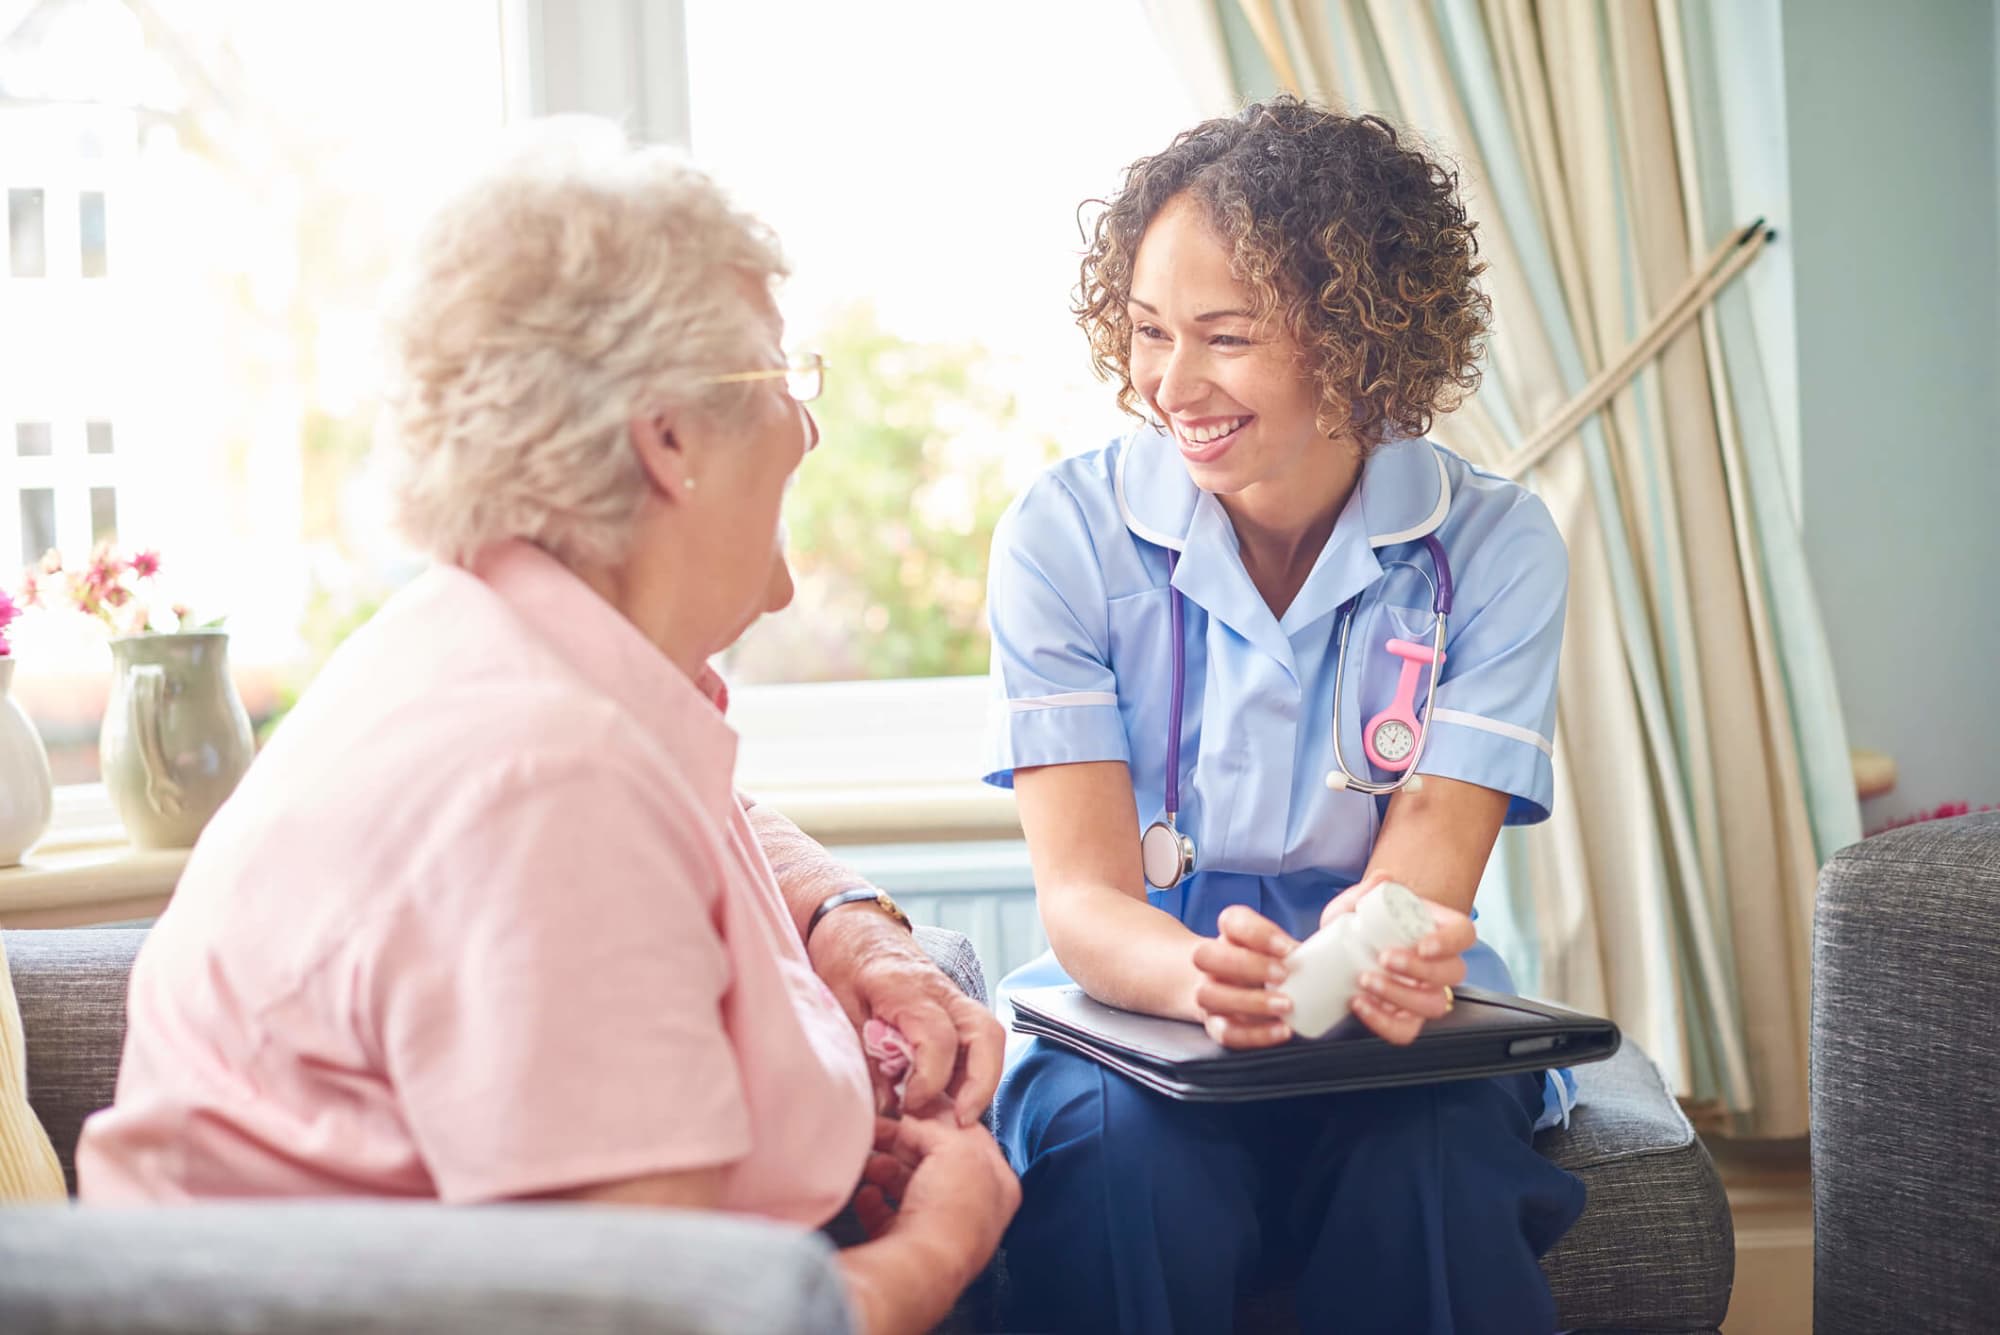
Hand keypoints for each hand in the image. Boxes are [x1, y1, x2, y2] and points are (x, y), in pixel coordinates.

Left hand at [809, 909, 1004, 1125]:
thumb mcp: (840, 1006)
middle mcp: (941, 990)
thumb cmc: (844, 959)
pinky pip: (976, 1038)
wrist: (854, 924)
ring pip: (988, 1036)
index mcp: (908, 988)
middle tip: (962, 1121)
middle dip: (982, 1083)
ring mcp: (952, 996)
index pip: (939, 1038)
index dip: (930, 1080)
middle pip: (986, 1033)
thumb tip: (885, 1106)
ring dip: (981, 1079)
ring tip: (956, 1115)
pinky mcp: (953, 1006)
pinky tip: (947, 1094)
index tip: (909, 1106)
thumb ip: (864, 1055)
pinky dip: (971, 1069)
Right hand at [851, 1115, 1019, 1276]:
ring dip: (885, 1169)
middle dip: (906, 1144)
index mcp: (999, 1185)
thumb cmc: (950, 1211)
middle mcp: (973, 1210)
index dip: (941, 1119)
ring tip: (870, 1161)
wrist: (919, 1265)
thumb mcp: (954, 1148)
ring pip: (909, 1187)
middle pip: (935, 1162)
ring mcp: (939, 1229)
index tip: (916, 1107)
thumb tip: (912, 1122)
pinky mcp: (906, 1246)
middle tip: (882, 1128)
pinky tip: (866, 1193)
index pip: (971, 1139)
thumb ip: (936, 1127)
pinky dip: (873, 1201)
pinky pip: (886, 1216)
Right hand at [1189, 904, 1299, 1049]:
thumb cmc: (1260, 963)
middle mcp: (1209, 962)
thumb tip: (1327, 958)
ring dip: (1250, 1001)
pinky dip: (1254, 1034)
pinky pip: (1225, 1032)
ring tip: (1286, 1006)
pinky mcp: (1213, 1023)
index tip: (1288, 948)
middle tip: (1284, 975)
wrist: (1225, 986)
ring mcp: (1207, 993)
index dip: (1258, 933)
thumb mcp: (1273, 947)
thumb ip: (1292, 949)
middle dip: (1249, 965)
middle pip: (1208, 955)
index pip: (1232, 921)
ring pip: (1209, 995)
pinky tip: (1281, 1030)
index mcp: (1228, 934)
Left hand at [1318, 876, 1473, 1044]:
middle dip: (1420, 970)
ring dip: (1400, 996)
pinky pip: (1406, 1031)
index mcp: (1437, 930)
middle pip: (1453, 973)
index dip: (1450, 942)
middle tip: (1385, 959)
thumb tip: (1383, 879)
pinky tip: (1361, 1004)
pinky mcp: (1406, 1018)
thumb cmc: (1357, 927)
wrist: (1337, 955)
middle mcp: (1439, 965)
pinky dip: (1383, 1022)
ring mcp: (1425, 994)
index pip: (1464, 934)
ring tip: (1365, 980)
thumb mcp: (1353, 907)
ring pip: (1434, 1005)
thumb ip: (1365, 892)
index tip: (1423, 945)